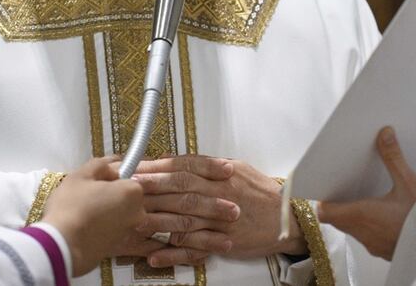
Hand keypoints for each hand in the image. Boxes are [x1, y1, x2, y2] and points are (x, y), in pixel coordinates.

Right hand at [41, 157, 145, 276]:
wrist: (62, 247)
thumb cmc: (71, 206)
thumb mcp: (81, 175)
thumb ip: (100, 165)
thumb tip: (112, 166)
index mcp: (132, 192)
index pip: (129, 178)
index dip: (111, 178)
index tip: (95, 182)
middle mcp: (137, 213)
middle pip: (126, 197)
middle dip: (110, 195)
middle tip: (87, 196)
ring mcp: (128, 232)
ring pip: (119, 214)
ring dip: (106, 211)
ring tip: (83, 212)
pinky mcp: (117, 248)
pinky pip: (112, 230)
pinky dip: (102, 227)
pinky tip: (84, 226)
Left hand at [132, 154, 303, 267]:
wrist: (288, 218)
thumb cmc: (262, 192)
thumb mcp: (238, 168)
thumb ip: (208, 166)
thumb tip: (177, 160)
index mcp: (222, 175)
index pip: (185, 167)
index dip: (159, 166)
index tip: (137, 166)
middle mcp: (220, 196)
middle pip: (181, 190)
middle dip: (152, 187)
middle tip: (127, 186)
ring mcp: (221, 222)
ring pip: (185, 219)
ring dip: (157, 220)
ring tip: (133, 219)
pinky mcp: (223, 243)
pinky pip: (195, 249)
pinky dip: (174, 253)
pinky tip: (155, 255)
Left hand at [316, 126, 415, 259]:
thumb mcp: (409, 183)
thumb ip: (393, 158)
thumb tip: (384, 135)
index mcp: (361, 214)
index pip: (325, 212)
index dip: (323, 200)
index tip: (327, 187)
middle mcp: (363, 233)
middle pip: (337, 221)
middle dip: (339, 205)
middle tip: (344, 188)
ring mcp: (374, 245)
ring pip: (352, 230)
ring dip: (353, 216)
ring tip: (363, 199)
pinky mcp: (386, 252)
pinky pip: (368, 238)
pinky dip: (369, 226)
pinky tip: (382, 216)